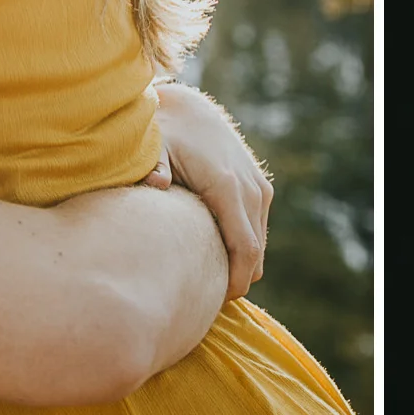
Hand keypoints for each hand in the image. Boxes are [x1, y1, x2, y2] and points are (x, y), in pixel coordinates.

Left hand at [148, 83, 271, 301]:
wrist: (190, 111)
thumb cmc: (165, 134)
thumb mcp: (153, 147)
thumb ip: (153, 166)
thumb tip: (156, 184)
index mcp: (228, 187)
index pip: (245, 249)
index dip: (234, 282)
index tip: (214, 303)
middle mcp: (252, 190)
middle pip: (255, 254)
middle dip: (235, 281)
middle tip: (203, 303)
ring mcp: (260, 189)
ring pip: (259, 246)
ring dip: (239, 267)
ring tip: (206, 284)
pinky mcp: (260, 189)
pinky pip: (257, 232)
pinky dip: (243, 250)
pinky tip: (214, 258)